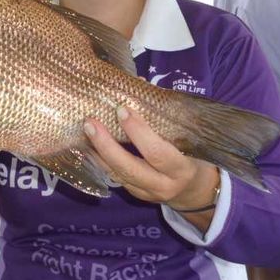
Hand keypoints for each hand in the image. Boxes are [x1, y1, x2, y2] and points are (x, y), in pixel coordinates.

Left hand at [83, 106, 219, 223]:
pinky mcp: (135, 195)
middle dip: (107, 146)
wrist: (194, 192)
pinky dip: (100, 161)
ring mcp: (147, 193)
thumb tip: (139, 84)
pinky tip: (89, 145)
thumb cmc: (193, 157)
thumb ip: (164, 115)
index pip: (157, 152)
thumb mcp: (188, 140)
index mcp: (181, 169)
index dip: (138, 132)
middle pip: (130, 168)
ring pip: (117, 175)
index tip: (122, 109)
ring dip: (98, 153)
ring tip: (85, 131)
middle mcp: (163, 185)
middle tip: (90, 122)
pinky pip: (114, 178)